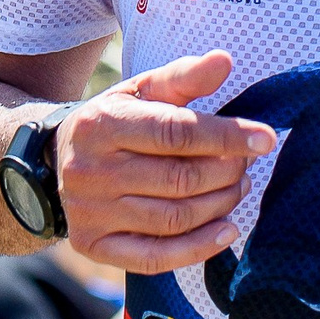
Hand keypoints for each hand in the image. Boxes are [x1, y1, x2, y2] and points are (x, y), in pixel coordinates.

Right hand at [57, 50, 275, 273]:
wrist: (53, 161)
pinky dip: (198, 249)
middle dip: (226, 173)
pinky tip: (226, 231)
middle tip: (246, 165)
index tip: (265, 139)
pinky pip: (155, 257)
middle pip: (179, 179)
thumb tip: (224, 61)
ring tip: (237, 189)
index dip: (226, 136)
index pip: (176, 132)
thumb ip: (183, 77)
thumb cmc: (116, 121)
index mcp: (103, 124)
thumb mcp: (142, 91)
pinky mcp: (93, 245)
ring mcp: (89, 212)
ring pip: (174, 218)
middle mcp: (90, 170)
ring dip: (219, 206)